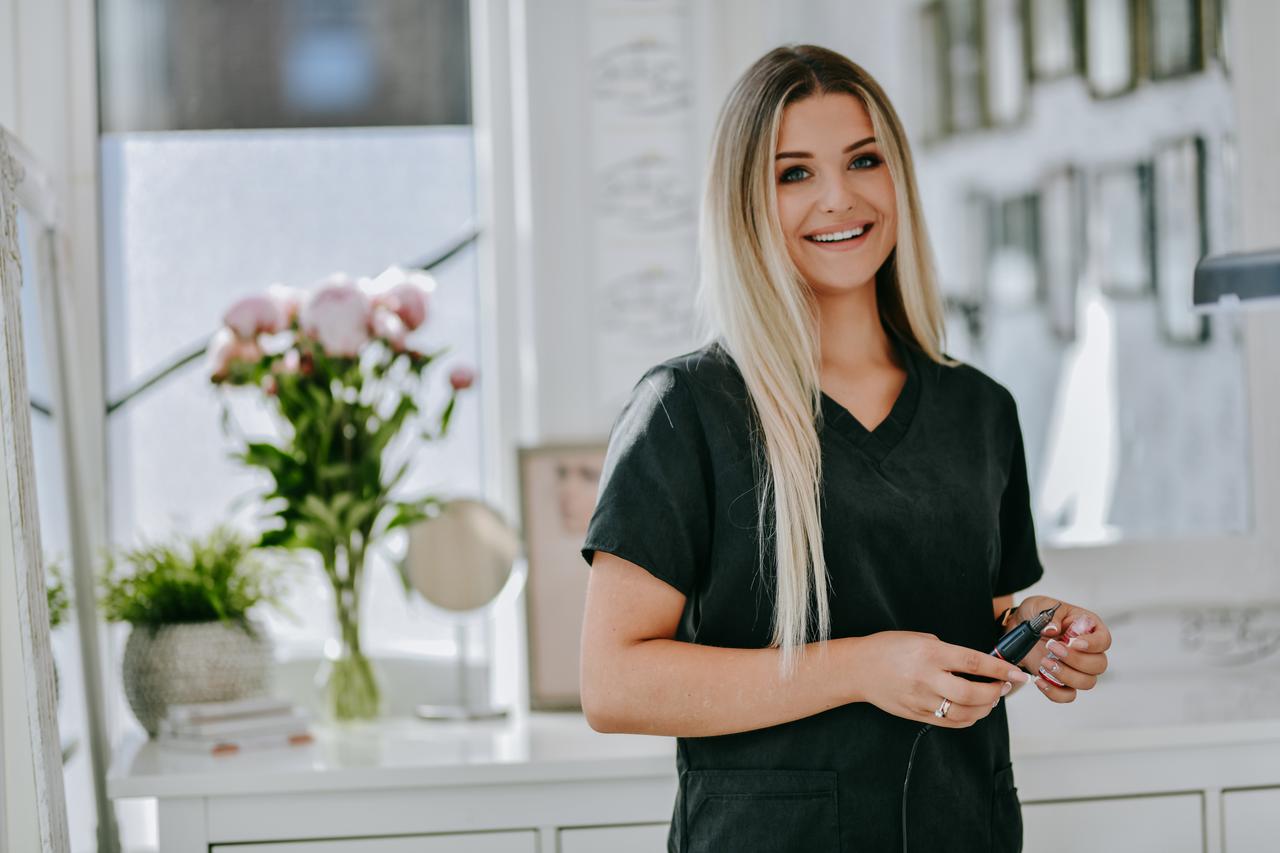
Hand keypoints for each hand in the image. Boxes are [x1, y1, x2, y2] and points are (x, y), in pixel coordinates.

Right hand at [850, 631, 1034, 728]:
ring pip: (965, 712)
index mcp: (930, 652)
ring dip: (985, 707)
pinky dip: (969, 718)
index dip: (1001, 669)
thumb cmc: (888, 648)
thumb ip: (948, 652)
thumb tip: (977, 666)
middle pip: (973, 693)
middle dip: (996, 692)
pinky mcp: (917, 715)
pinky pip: (951, 722)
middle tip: (1004, 686)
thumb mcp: (920, 638)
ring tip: (991, 698)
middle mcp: (927, 677)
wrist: (858, 668)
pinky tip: (974, 709)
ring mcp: (921, 699)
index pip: (975, 663)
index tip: (1018, 673)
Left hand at [1013, 596, 1110, 702]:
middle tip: (1051, 647)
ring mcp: (1076, 668)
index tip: (1073, 642)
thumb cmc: (1036, 614)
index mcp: (1089, 628)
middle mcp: (1088, 650)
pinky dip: (1055, 692)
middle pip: (1099, 665)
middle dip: (1076, 660)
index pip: (1104, 640)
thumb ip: (1049, 616)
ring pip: (1087, 682)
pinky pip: (1068, 695)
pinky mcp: (1062, 681)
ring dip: (1066, 676)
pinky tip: (1039, 680)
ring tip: (1044, 662)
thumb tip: (1053, 629)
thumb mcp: (1040, 606)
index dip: (1092, 644)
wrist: (1019, 627)